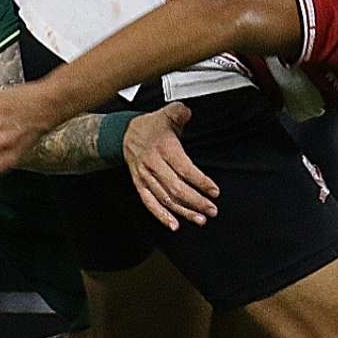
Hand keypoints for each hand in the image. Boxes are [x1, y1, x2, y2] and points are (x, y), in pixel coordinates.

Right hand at [124, 104, 217, 230]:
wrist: (123, 134)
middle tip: (212, 209)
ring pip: (166, 199)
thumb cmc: (150, 127)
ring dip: (184, 211)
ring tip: (200, 219)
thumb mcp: (166, 114)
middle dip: (197, 201)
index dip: (201, 182)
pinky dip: (162, 216)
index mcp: (163, 148)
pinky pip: (150, 204)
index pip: (185, 169)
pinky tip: (174, 224)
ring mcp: (146, 177)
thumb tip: (188, 112)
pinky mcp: (140, 185)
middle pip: (177, 188)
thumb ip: (179, 112)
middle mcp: (154, 165)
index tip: (214, 191)